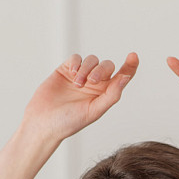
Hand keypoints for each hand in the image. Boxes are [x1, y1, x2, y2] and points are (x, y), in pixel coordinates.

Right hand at [23, 52, 138, 142]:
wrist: (44, 123)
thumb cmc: (70, 122)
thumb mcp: (94, 111)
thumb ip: (112, 95)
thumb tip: (125, 78)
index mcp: (105, 94)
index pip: (122, 76)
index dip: (130, 66)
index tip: (134, 56)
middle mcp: (95, 84)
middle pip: (107, 66)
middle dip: (101, 70)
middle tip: (91, 82)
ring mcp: (80, 76)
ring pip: (91, 60)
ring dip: (86, 69)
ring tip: (77, 84)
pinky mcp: (66, 70)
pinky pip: (76, 58)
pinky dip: (76, 63)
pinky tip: (72, 74)